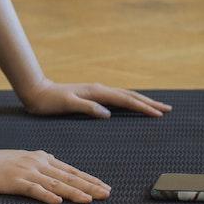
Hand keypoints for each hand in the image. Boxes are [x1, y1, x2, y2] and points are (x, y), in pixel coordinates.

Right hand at [0, 143, 110, 203]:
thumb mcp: (24, 159)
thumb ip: (41, 163)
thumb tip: (56, 166)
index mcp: (41, 158)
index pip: (70, 170)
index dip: (88, 179)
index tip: (104, 186)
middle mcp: (37, 163)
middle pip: (68, 176)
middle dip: (89, 185)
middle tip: (107, 193)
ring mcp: (27, 172)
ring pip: (55, 183)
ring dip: (74, 192)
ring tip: (89, 199)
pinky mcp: (15, 181)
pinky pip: (33, 190)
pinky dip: (46, 196)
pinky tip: (57, 201)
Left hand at [19, 78, 171, 118]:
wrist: (36, 91)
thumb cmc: (49, 102)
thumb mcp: (67, 105)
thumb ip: (86, 108)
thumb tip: (107, 113)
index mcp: (96, 92)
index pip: (125, 100)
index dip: (143, 107)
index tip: (159, 114)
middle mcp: (99, 89)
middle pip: (130, 95)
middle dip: (149, 102)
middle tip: (168, 109)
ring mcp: (96, 91)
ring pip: (125, 95)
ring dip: (142, 101)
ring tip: (156, 107)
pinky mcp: (92, 95)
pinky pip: (117, 98)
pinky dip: (129, 102)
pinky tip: (131, 106)